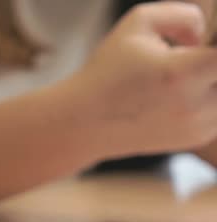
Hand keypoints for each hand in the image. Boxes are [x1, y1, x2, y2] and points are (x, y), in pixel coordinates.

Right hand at [70, 1, 216, 157]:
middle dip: (208, 63)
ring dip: (208, 81)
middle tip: (183, 59)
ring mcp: (198, 125)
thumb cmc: (106, 71)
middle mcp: (196, 104)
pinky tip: (172, 97)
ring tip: (173, 80)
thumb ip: (183, 15)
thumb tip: (204, 36)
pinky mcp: (195, 138)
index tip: (204, 46)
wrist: (84, 122)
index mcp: (183, 73)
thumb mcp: (137, 23)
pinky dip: (204, 100)